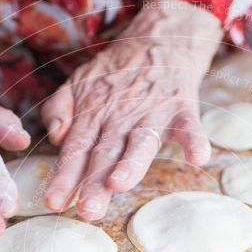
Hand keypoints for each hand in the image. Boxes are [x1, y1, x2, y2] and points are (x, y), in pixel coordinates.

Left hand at [41, 0, 222, 219]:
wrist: (159, 41)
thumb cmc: (115, 74)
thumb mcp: (77, 83)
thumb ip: (59, 109)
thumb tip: (56, 136)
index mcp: (94, 116)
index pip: (76, 150)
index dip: (64, 177)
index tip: (54, 203)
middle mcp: (121, 117)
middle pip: (106, 153)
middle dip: (95, 182)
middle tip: (87, 209)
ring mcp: (153, 114)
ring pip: (141, 143)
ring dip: (131, 164)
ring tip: (119, 184)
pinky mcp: (182, 110)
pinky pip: (191, 128)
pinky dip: (195, 142)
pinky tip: (198, 159)